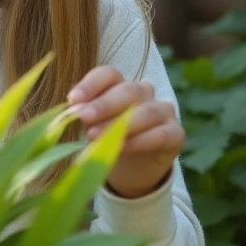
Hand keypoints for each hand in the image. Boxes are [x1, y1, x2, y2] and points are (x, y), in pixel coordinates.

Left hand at [67, 66, 184, 198]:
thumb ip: (85, 116)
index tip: (72, 100)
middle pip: (127, 91)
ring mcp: (163, 111)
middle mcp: (144, 93)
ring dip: (119, 124)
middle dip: (103, 104)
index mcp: (120, 85)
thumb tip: (69, 113)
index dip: (91, 84)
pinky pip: (161, 134)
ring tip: (95, 136)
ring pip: (146, 112)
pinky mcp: (176, 134)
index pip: (108, 74)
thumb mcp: (92, 126)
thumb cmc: (108, 139)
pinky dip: (139, 141)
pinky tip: (120, 147)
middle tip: (82, 117)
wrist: (132, 171)